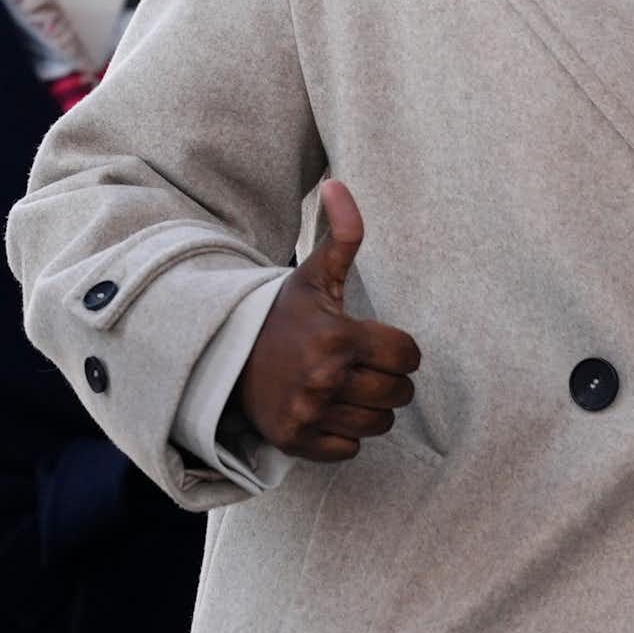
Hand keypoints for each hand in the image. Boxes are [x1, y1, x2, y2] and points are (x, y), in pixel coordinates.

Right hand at [236, 179, 422, 462]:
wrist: (225, 356)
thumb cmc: (282, 315)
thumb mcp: (313, 275)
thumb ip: (341, 234)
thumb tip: (338, 183)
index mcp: (337, 336)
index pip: (408, 356)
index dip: (400, 350)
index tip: (380, 344)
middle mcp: (325, 378)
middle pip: (398, 394)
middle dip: (388, 380)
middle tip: (363, 367)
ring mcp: (309, 412)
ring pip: (378, 424)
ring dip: (370, 408)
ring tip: (347, 388)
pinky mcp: (296, 440)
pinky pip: (350, 449)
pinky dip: (344, 435)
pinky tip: (326, 410)